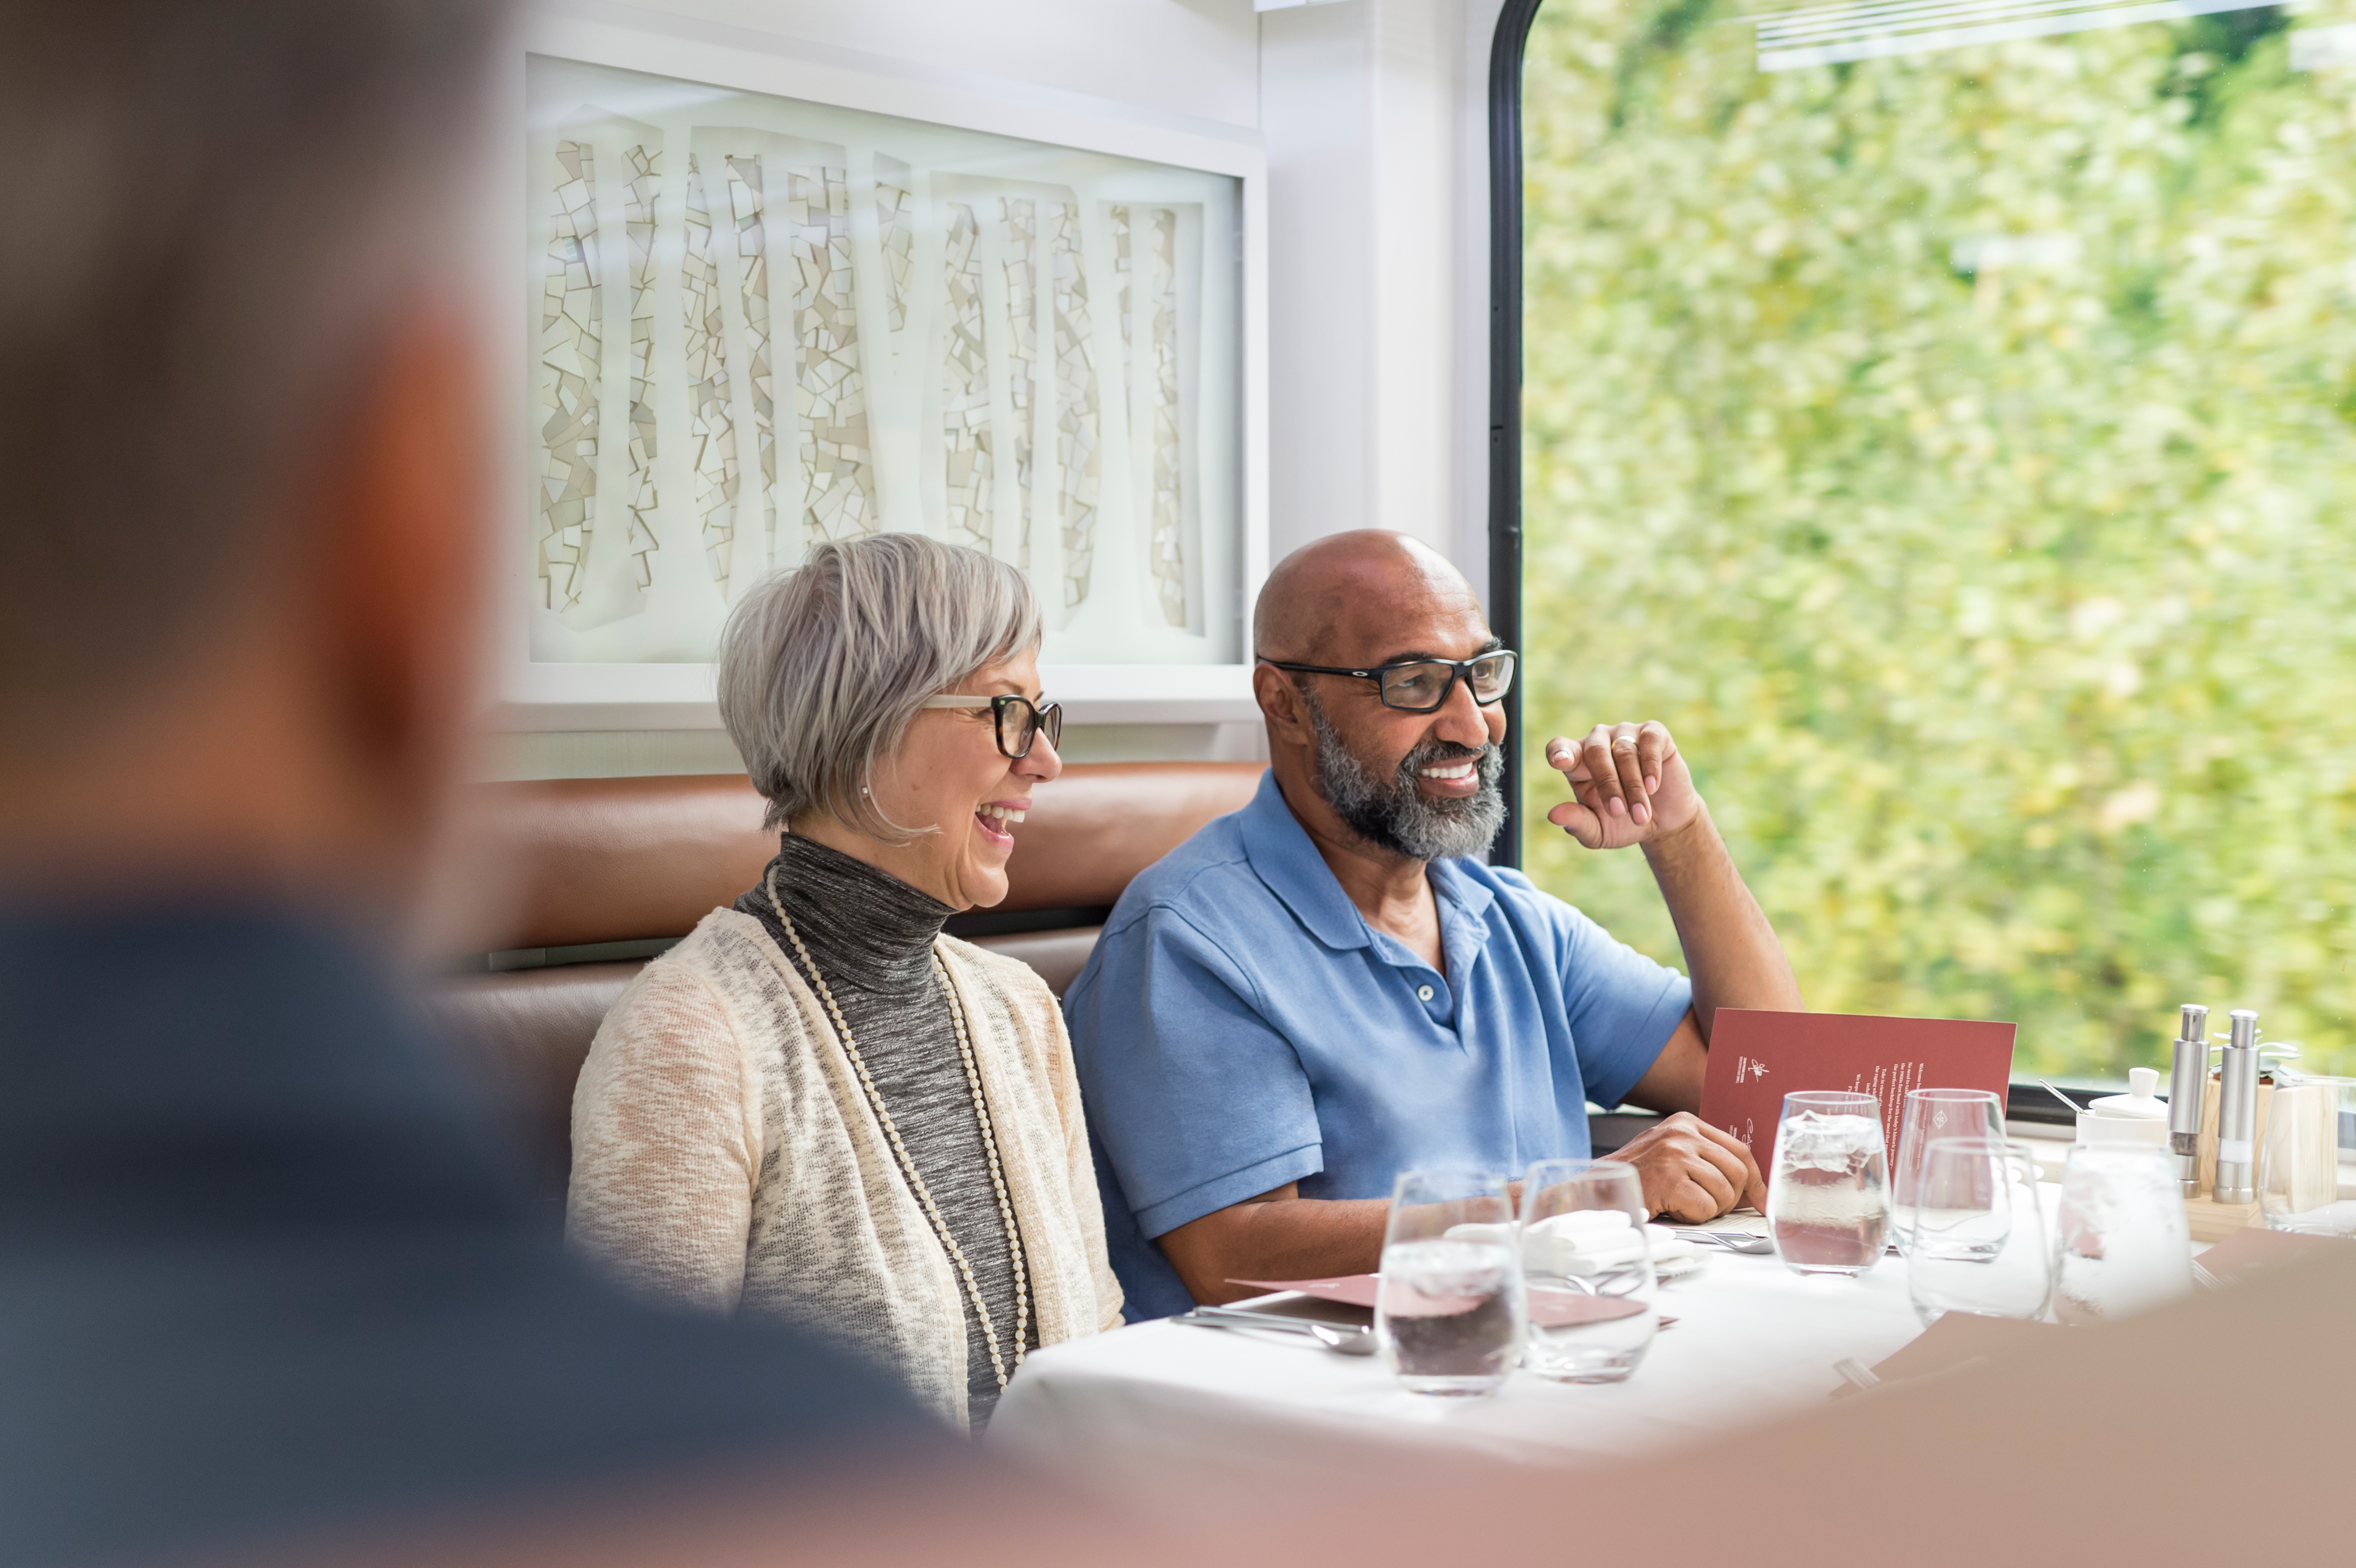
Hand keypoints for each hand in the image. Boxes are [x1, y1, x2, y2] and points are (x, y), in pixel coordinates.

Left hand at [1543, 720, 1700, 849]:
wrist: (1663, 822)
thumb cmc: (1623, 824)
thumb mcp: (1598, 831)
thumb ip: (1577, 823)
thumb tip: (1553, 815)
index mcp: (1577, 762)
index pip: (1560, 747)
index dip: (1559, 752)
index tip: (1560, 762)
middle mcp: (1598, 742)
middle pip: (1595, 752)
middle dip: (1608, 784)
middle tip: (1618, 812)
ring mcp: (1624, 733)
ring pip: (1624, 752)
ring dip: (1633, 787)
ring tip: (1641, 816)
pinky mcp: (1653, 732)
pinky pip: (1649, 740)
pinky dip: (1650, 765)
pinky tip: (1652, 787)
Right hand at [1608, 1111, 1766, 1222]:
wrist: (1599, 1189)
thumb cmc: (1638, 1176)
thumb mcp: (1672, 1153)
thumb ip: (1707, 1160)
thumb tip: (1752, 1188)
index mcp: (1686, 1123)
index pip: (1739, 1149)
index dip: (1755, 1179)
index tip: (1762, 1200)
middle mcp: (1682, 1134)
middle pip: (1738, 1171)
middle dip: (1732, 1198)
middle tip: (1710, 1207)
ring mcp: (1675, 1155)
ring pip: (1724, 1192)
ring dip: (1710, 1209)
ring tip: (1684, 1205)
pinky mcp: (1669, 1180)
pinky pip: (1705, 1208)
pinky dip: (1694, 1217)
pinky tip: (1673, 1209)